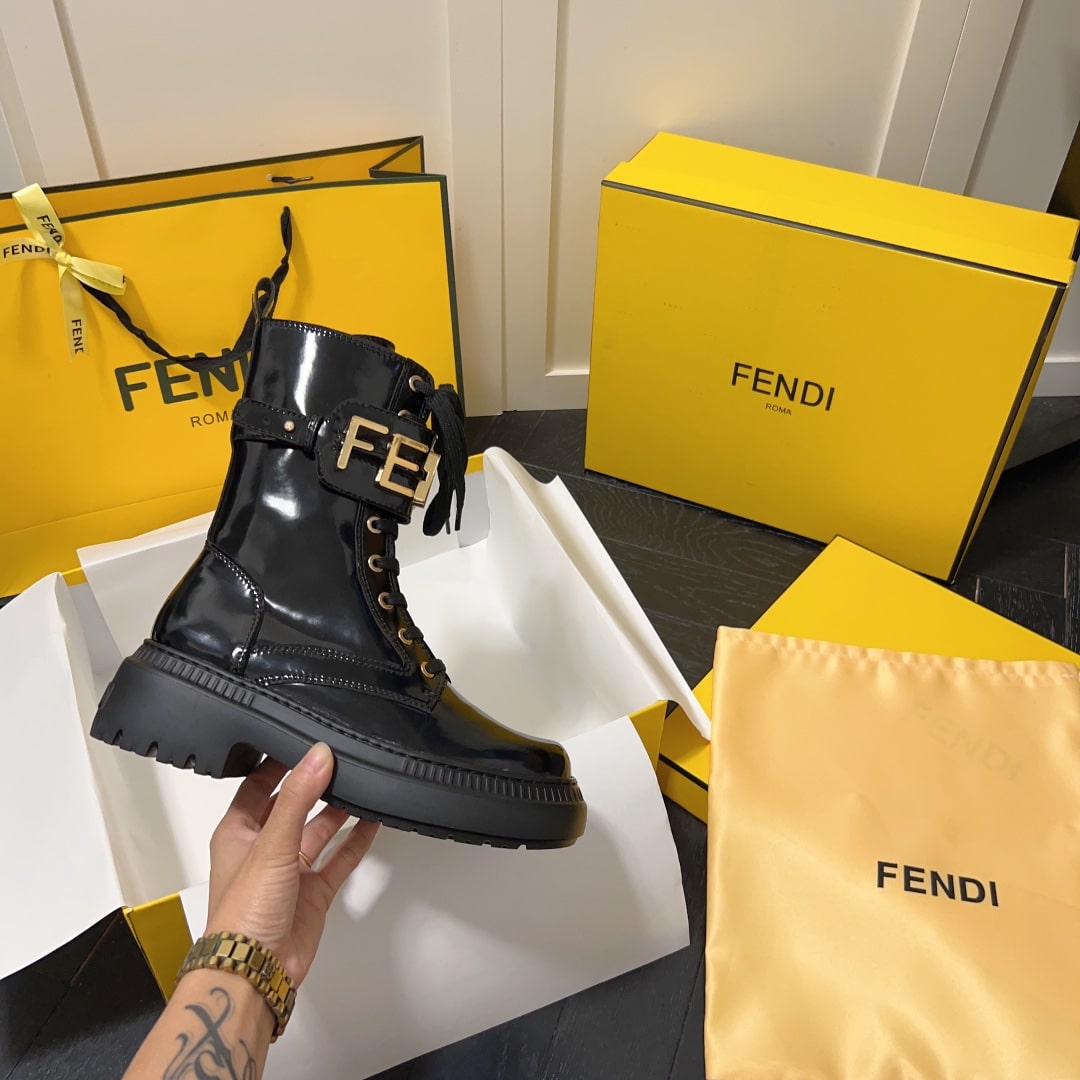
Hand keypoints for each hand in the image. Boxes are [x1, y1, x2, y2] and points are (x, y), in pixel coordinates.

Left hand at [204, 743, 378, 986]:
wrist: (256, 970)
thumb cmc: (243, 914)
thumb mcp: (271, 843)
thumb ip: (297, 797)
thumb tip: (317, 755)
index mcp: (237, 832)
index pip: (257, 785)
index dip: (278, 763)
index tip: (303, 740)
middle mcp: (263, 848)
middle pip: (292, 805)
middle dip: (314, 784)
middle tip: (340, 758)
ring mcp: (290, 871)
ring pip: (318, 830)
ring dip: (338, 810)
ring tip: (361, 782)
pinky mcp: (313, 892)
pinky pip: (338, 859)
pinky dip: (355, 841)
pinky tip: (372, 821)